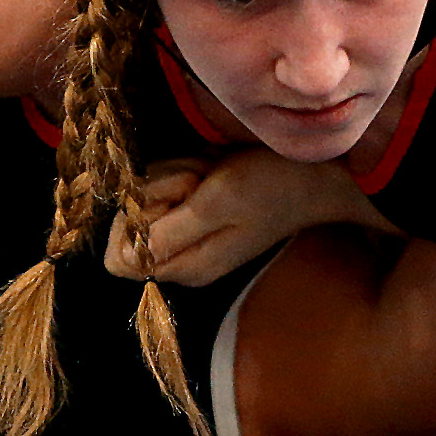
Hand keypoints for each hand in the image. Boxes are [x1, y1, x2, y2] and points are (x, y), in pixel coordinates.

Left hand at [108, 150, 395, 286]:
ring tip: (212, 174)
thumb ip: (167, 233)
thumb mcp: (216, 204)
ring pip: (145, 199)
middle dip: (157, 193)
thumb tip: (121, 257)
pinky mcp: (195, 210)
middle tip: (199, 183)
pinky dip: (184, 169)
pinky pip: (164, 185)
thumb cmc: (271, 185)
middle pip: (129, 223)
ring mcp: (187, 231)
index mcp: (185, 266)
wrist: (316, 171)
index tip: (173, 201)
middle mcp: (181, 255)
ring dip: (174, 176)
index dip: (133, 222)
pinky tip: (214, 169)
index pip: (119, 258)